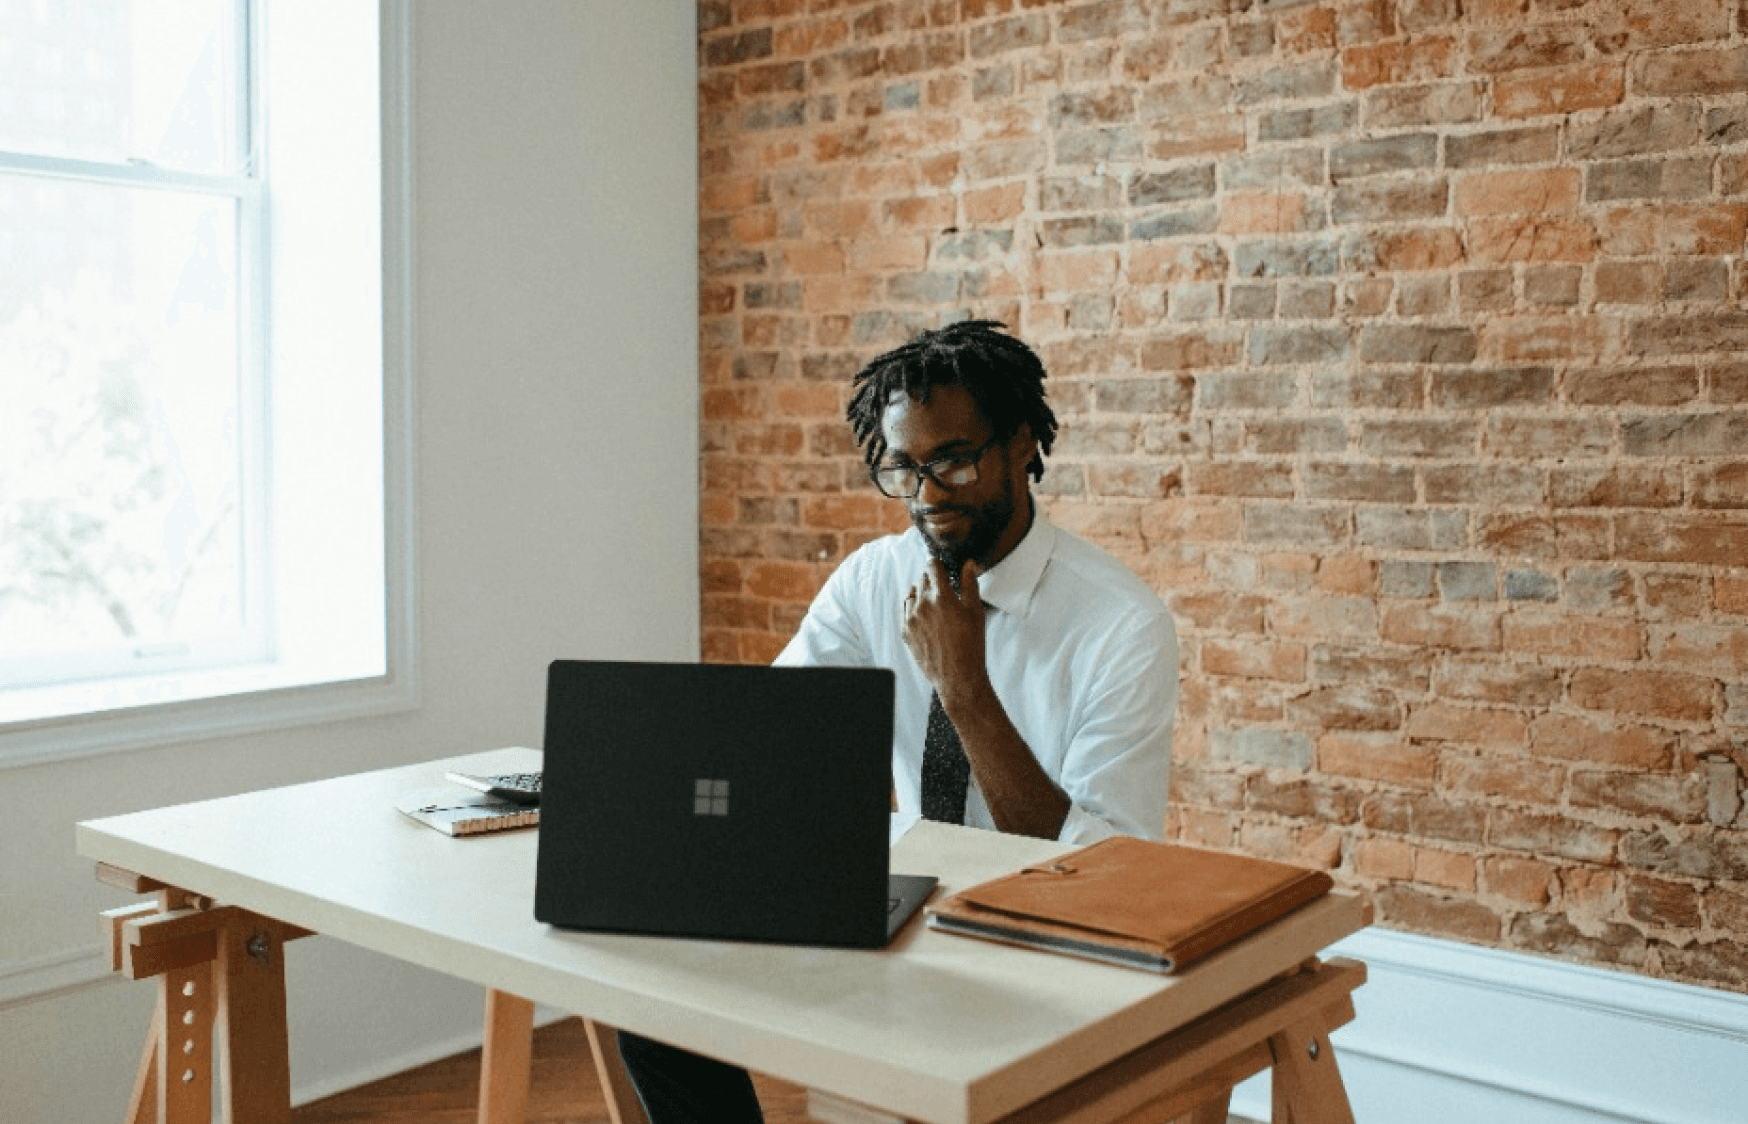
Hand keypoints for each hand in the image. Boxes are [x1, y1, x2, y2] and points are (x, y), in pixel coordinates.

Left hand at [901, 556, 987, 701]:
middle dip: (932, 582)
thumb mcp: (975, 611)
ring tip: (934, 605)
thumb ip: (969, 584)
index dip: (938, 565)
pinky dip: (913, 610)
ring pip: (911, 595)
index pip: (932, 566)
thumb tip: (969, 563)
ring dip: (920, 595)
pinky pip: (905, 612)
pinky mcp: (905, 632)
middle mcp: (922, 605)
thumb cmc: (971, 645)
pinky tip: (925, 617)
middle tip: (943, 592)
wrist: (957, 676)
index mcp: (941, 597)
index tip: (941, 568)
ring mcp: (911, 619)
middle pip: (922, 580)